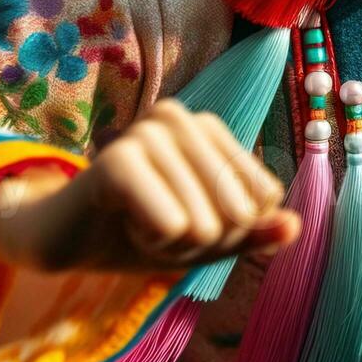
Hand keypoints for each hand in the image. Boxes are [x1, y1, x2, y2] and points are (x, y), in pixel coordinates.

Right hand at [0, 99, 298, 271]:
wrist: (66, 241)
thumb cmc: (140, 231)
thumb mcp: (207, 239)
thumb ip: (253, 233)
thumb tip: (296, 228)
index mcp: (211, 128)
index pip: (263, 201)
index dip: (231, 230)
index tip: (186, 218)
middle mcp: (182, 118)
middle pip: (239, 214)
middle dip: (203, 240)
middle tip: (158, 224)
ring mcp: (149, 131)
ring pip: (207, 224)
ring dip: (174, 243)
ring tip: (139, 223)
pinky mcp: (120, 159)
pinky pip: (173, 224)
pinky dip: (154, 241)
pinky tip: (126, 224)